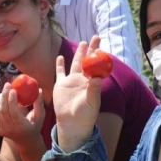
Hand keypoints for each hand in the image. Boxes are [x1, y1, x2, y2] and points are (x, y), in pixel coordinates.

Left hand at [0, 83, 45, 148]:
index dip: (12, 100)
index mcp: (21, 126)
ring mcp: (2, 130)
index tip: (13, 90)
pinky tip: (5, 105)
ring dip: (2, 101)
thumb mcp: (40, 117)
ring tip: (8, 94)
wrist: (25, 141)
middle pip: (4, 110)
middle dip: (4, 95)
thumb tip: (39, 90)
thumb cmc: (34, 126)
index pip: (14, 112)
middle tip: (7, 85)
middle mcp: (10, 129)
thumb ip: (39, 104)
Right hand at [53, 36, 104, 152]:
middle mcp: (82, 79)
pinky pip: (60, 72)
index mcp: (91, 82)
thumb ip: (93, 90)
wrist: (71, 123)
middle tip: (95, 37)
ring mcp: (71, 81)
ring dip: (79, 53)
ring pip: (75, 63)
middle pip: (87, 61)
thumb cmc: (85, 115)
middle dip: (91, 49)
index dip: (98, 55)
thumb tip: (97, 78)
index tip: (101, 45)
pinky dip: (60, 65)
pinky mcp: (60, 85)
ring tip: (82, 43)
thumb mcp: (91, 103)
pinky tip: (60, 57)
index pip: (95, 65)